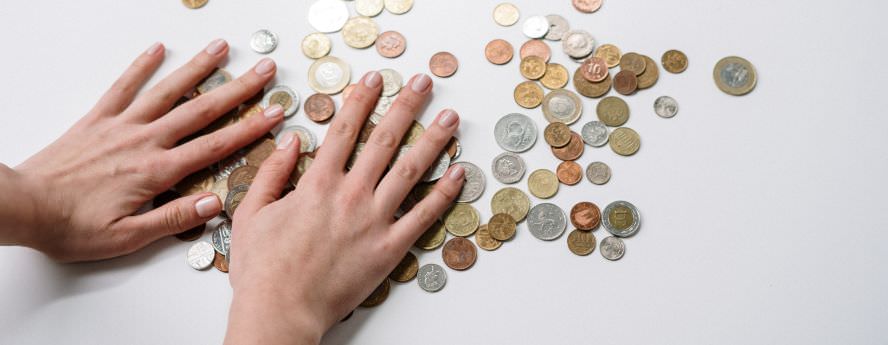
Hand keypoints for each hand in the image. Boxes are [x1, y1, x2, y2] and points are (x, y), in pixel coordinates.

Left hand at [8, 39, 282, 261]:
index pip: (214, 147)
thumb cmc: (72, 227)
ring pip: (168, 91)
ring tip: (221, 49)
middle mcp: (144, 141)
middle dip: (238, 89)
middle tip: (263, 71)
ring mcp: (121, 126)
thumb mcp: (127, 237)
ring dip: (198, 68)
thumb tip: (213, 203)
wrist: (22, 205)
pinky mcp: (97, 119)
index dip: (249, 128)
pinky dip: (141, 66)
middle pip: (201, 110)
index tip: (275, 114)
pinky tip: (157, 49)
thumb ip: (172, 219)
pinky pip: (123, 87)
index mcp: (156, 172)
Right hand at [224, 72, 463, 343]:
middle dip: (407, 106)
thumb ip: (272, 173)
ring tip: (451, 119)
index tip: (375, 79)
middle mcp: (351, 195)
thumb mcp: (251, 213)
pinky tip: (458, 173)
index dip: (362, 99)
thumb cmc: (263, 268)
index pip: (346, 129)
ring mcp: (375, 221)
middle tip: (423, 83)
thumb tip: (291, 140)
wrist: (281, 311)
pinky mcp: (390, 248)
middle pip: (385, 139)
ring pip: (411, 171)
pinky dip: (444, 193)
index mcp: (318, 184)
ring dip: (434, 140)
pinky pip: (424, 216)